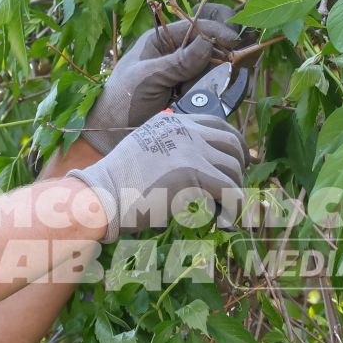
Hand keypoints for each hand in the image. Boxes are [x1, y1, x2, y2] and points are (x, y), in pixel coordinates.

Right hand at [66, 110, 245, 242]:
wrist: (103, 195)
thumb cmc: (117, 184)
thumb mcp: (144, 152)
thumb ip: (170, 152)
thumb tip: (198, 174)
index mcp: (172, 122)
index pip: (218, 124)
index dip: (234, 143)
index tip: (237, 161)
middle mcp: (186, 130)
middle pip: (232, 143)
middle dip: (240, 166)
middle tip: (234, 188)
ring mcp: (192, 150)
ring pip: (233, 170)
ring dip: (234, 191)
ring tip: (225, 208)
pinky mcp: (195, 174)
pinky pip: (230, 191)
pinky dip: (233, 208)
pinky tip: (225, 220)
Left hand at [79, 2, 242, 153]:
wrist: (114, 137)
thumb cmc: (121, 101)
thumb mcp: (146, 77)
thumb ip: (177, 62)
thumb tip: (207, 43)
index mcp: (162, 41)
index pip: (197, 24)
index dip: (218, 29)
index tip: (236, 40)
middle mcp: (179, 56)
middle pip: (214, 44)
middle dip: (227, 50)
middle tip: (238, 59)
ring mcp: (189, 77)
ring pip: (219, 68)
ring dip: (224, 74)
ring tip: (224, 83)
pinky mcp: (195, 98)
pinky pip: (217, 90)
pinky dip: (224, 92)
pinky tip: (227, 95)